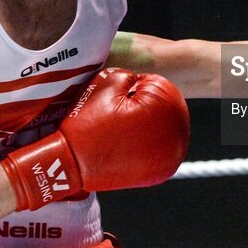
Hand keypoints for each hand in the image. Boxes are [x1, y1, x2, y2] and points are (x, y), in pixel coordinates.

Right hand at [0, 68, 189, 210]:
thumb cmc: (88, 122)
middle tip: (123, 114)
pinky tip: (132, 142)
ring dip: (152, 124)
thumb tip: (141, 82)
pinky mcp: (163, 172)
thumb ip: (130, 75)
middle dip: (148, 105)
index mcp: (164, 108)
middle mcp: (176, 136)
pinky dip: (151, 143)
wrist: (71, 165)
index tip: (120, 98)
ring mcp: (172, 157)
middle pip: (168, 108)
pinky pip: (163, 150)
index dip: (137, 86)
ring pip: (167, 129)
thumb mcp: (106, 83)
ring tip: (126, 129)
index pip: (159, 85)